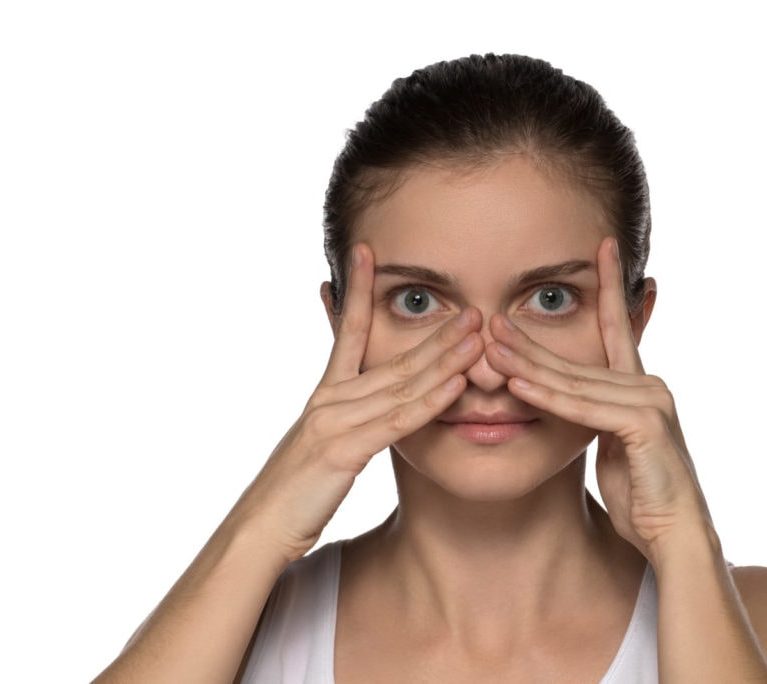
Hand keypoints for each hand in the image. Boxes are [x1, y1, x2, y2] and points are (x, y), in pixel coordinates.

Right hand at [227, 242, 485, 562]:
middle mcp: (329, 400)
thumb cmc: (292, 495)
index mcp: (324, 396)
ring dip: (444, 360)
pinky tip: (455, 386)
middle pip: (392, 358)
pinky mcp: (342, 451)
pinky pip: (395, 422)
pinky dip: (428, 403)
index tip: (368, 254)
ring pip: (400, 385)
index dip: (358, 291)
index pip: (346, 332)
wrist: (258, 530)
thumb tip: (364, 411)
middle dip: (436, 333)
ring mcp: (334, 422)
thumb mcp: (319, 448)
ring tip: (476, 335)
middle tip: (470, 307)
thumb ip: (345, 424)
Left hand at [483, 236, 714, 558]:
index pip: (617, 327)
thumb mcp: (611, 445)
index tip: (600, 246)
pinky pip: (583, 408)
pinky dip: (547, 397)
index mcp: (640, 386)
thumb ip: (593, 414)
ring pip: (575, 380)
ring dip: (528, 364)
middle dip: (530, 338)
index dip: (608, 285)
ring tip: (489, 342)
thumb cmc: (643, 495)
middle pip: (577, 356)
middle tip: (491, 316)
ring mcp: (650, 401)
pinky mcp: (645, 424)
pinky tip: (516, 384)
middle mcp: (648, 385)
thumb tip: (567, 399)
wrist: (674, 535)